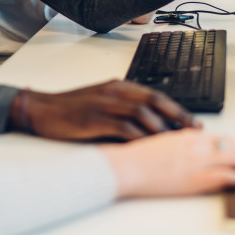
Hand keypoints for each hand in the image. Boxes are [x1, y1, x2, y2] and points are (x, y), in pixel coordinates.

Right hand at [8, 80, 200, 140]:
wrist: (39, 110)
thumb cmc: (71, 110)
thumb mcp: (101, 103)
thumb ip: (124, 110)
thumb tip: (151, 128)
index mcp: (119, 86)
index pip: (156, 95)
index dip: (177, 108)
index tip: (193, 121)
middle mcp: (116, 92)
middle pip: (155, 101)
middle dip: (178, 117)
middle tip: (194, 132)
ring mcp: (105, 104)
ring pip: (143, 113)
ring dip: (162, 129)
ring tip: (176, 143)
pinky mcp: (95, 118)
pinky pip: (124, 127)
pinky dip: (140, 137)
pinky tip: (150, 148)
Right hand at [101, 129, 234, 197]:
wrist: (125, 167)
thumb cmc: (138, 158)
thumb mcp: (164, 142)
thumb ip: (184, 143)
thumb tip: (200, 147)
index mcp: (188, 135)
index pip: (223, 138)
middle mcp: (196, 145)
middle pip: (234, 147)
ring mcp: (196, 161)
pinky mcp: (194, 178)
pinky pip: (225, 176)